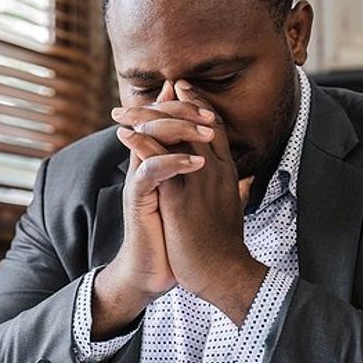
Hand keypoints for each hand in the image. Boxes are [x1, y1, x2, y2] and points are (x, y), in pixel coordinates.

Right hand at [89, 103, 210, 338]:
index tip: (204, 99)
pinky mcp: (137, 198)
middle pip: (155, 120)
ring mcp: (140, 179)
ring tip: (205, 132)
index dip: (184, 106)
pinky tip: (196, 162)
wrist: (154, 269)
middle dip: (182, 110)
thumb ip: (203, 181)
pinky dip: (172, 162)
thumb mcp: (194, 201)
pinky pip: (150, 170)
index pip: (166, 121)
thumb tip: (226, 164)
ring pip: (150, 137)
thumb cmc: (176, 237)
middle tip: (206, 113)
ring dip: (180, 130)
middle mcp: (146, 164)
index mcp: (161, 161)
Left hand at [117, 84, 267, 325]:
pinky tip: (125, 135)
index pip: (212, 124)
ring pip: (173, 135)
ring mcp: (199, 182)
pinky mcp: (180, 198)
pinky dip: (141, 143)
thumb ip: (236, 192)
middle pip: (192, 121)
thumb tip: (242, 184)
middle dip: (164, 104)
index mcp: (228, 172)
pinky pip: (158, 161)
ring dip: (144, 119)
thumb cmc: (225, 247)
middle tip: (139, 97)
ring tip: (121, 112)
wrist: (224, 276)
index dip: (195, 102)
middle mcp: (216, 170)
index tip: (178, 86)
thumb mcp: (234, 211)